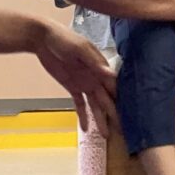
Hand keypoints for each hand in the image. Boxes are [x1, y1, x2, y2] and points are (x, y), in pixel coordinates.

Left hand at [30, 22, 117, 136]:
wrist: (43, 39)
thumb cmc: (64, 39)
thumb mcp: (80, 49)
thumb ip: (94, 62)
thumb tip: (111, 73)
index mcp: (100, 67)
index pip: (114, 86)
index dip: (122, 100)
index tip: (131, 115)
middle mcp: (95, 77)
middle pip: (107, 99)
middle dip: (115, 114)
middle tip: (123, 131)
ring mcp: (84, 83)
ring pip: (95, 105)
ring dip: (100, 119)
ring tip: (106, 136)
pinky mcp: (72, 87)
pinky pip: (80, 104)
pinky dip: (83, 116)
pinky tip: (86, 129)